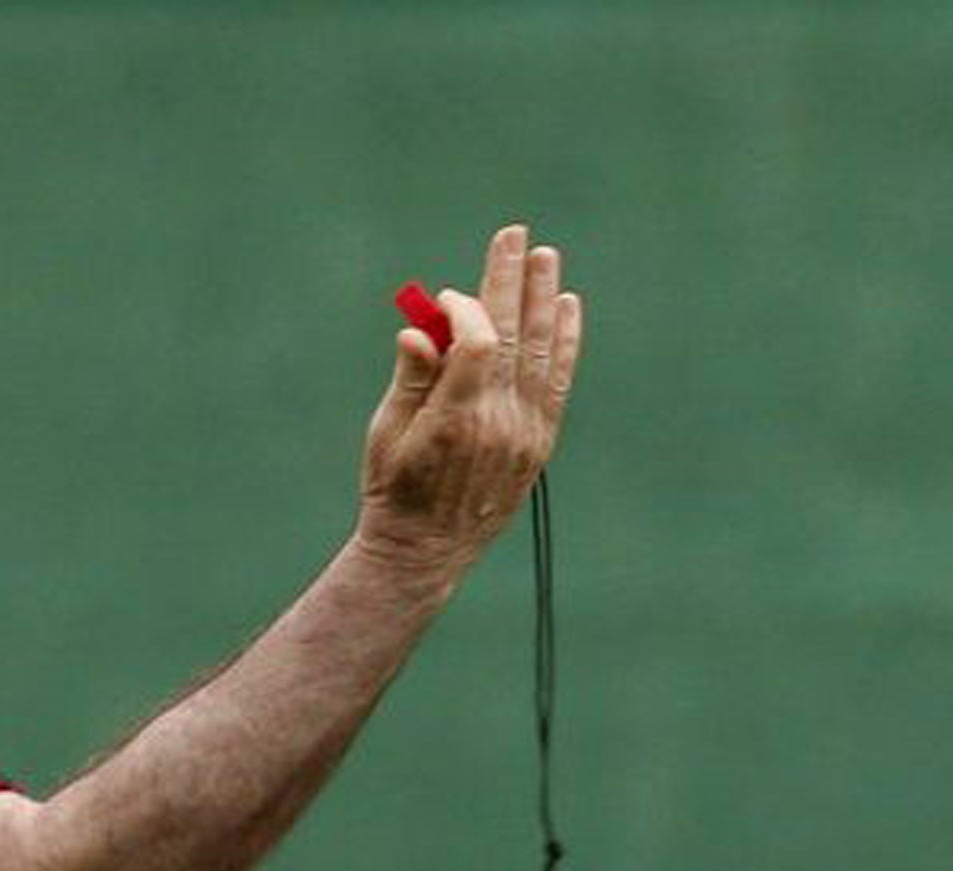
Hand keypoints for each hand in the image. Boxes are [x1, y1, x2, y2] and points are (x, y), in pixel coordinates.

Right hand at [358, 224, 584, 582]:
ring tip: (546, 259)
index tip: (443, 295)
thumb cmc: (393, 491)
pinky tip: (566, 308)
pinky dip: (563, 343)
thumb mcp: (386, 435)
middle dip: (511, 282)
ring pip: (540, 353)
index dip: (462, 308)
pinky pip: (557, 382)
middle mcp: (498, 423)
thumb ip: (410, 379)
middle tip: (515, 236)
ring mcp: (524, 434)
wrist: (425, 552)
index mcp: (455, 418)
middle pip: (511, 336)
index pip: (475, 342)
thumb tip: (420, 329)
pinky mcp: (539, 444)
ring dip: (543, 301)